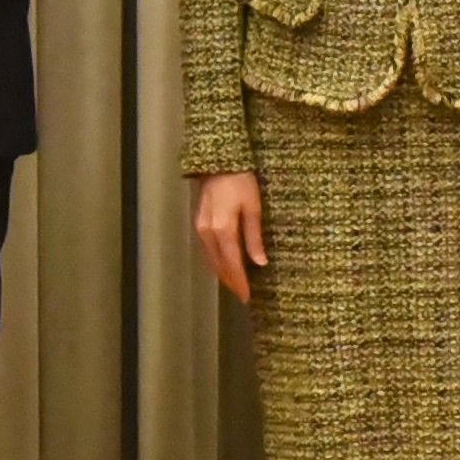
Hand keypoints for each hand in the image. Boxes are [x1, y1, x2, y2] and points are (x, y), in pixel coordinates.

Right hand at [192, 171, 267, 300]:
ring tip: (236, 284)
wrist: (219, 161)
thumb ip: (254, 237)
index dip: (240, 282)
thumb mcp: (253, 208)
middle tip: (244, 295)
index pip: (232, 264)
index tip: (248, 297)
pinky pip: (207, 250)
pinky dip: (216, 262)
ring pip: (211, 259)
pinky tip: (225, 265)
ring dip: (223, 274)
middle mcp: (207, 233)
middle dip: (231, 282)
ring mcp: (200, 228)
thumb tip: (259, 263)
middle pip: (219, 265)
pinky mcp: (199, 223)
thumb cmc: (241, 181)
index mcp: (223, 230)